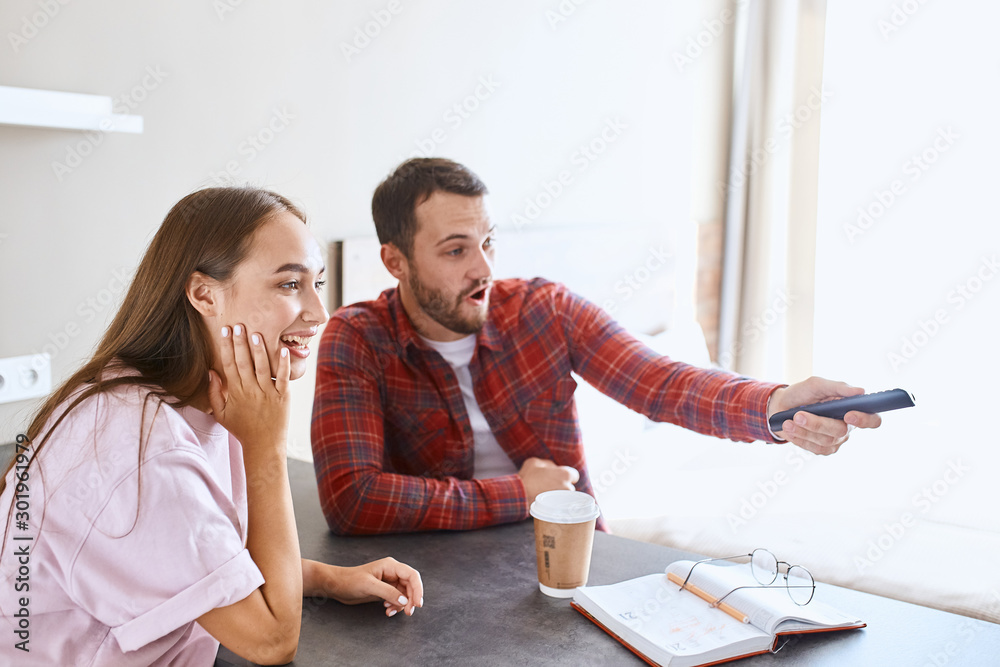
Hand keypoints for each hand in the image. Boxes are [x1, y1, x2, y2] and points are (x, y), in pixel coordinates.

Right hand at [207, 324, 290, 449]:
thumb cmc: (242, 429)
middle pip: (243, 362)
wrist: (263, 446)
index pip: (229, 365)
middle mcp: (251, 391)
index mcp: (235, 392)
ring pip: (262, 368)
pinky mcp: (283, 397)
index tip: (225, 331)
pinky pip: (283, 378)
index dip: (226, 347)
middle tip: (238, 325)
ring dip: (259, 350)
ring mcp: (267, 393)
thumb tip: (211, 372)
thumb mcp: (221, 414)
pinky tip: (284, 350)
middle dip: (240, 343)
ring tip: (256, 333)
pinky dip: (284, 365)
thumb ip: (214, 393)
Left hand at [303, 558, 423, 617]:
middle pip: (410, 585)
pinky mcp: (385, 590)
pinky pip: (397, 598)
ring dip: (402, 605)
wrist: (336, 586)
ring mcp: (389, 581)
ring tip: (390, 611)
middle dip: (411, 599)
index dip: (418, 589)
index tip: (418, 604)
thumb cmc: (350, 581)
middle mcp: (392, 572)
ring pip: (405, 594)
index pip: (411, 575)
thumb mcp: (369, 586)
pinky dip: (395, 606)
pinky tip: (387, 610)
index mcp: (390, 566)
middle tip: (408, 613)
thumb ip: (388, 592)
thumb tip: (405, 601)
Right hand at [518, 457, 579, 504]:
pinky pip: (559, 506)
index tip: (559, 477)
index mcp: (565, 474)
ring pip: (564, 497)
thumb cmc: (528, 477)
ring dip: (559, 495)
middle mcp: (568, 488)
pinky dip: (555, 504)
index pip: (574, 475)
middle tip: (550, 485)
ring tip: (546, 494)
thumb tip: (553, 468)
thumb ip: (548, 464)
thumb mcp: (536, 462)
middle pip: (569, 486)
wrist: (520, 495)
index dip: (566, 475)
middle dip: (562, 486)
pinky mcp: (557, 510)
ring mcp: (563, 501)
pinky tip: (546, 501)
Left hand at [767, 377, 881, 455]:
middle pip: (841, 431)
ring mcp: (836, 439)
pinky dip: (801, 439)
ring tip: (788, 421)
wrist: (781, 406)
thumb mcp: (816, 385)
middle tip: (798, 415)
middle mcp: (847, 426)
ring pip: (825, 441)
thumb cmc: (803, 394)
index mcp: (852, 408)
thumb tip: (860, 391)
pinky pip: (816, 449)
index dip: (865, 420)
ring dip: (804, 431)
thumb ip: (837, 387)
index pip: (872, 419)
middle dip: (818, 424)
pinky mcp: (824, 449)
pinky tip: (790, 430)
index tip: (849, 415)